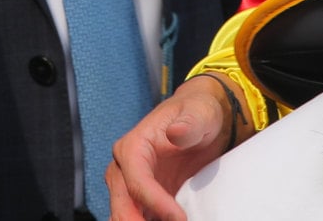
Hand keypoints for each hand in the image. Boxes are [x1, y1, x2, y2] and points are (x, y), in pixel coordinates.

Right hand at [106, 73, 251, 220]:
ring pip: (125, 216)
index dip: (155, 203)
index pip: (137, 182)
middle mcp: (124, 168)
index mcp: (133, 146)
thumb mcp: (200, 113)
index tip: (180, 218)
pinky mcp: (143, 199)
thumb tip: (175, 132)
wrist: (198, 120)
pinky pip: (139, 218)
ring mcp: (131, 186)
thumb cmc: (197, 112)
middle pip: (122, 207)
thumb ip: (189, 123)